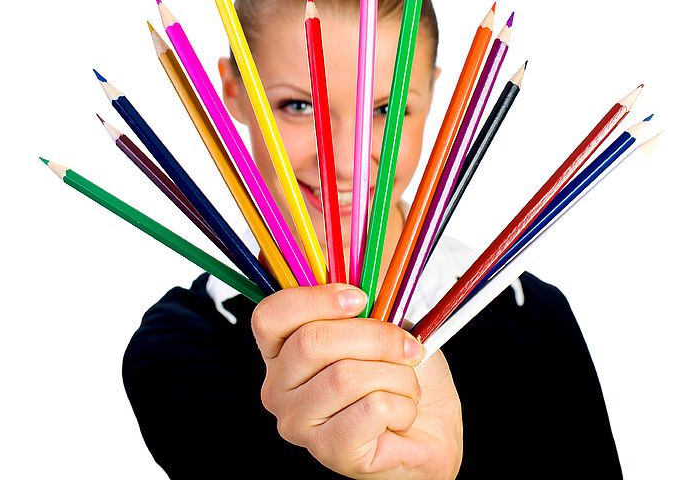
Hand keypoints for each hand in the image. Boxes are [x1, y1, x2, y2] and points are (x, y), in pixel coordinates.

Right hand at [251, 283, 462, 478]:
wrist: (431, 430)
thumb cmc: (401, 375)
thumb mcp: (381, 324)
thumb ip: (358, 297)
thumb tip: (355, 245)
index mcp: (282, 351)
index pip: (269, 315)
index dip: (315, 298)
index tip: (362, 297)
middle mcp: (278, 389)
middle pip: (313, 342)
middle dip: (377, 337)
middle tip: (409, 347)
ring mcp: (300, 426)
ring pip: (346, 376)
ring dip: (396, 375)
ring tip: (406, 386)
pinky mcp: (331, 454)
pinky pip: (370, 409)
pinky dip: (402, 405)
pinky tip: (401, 415)